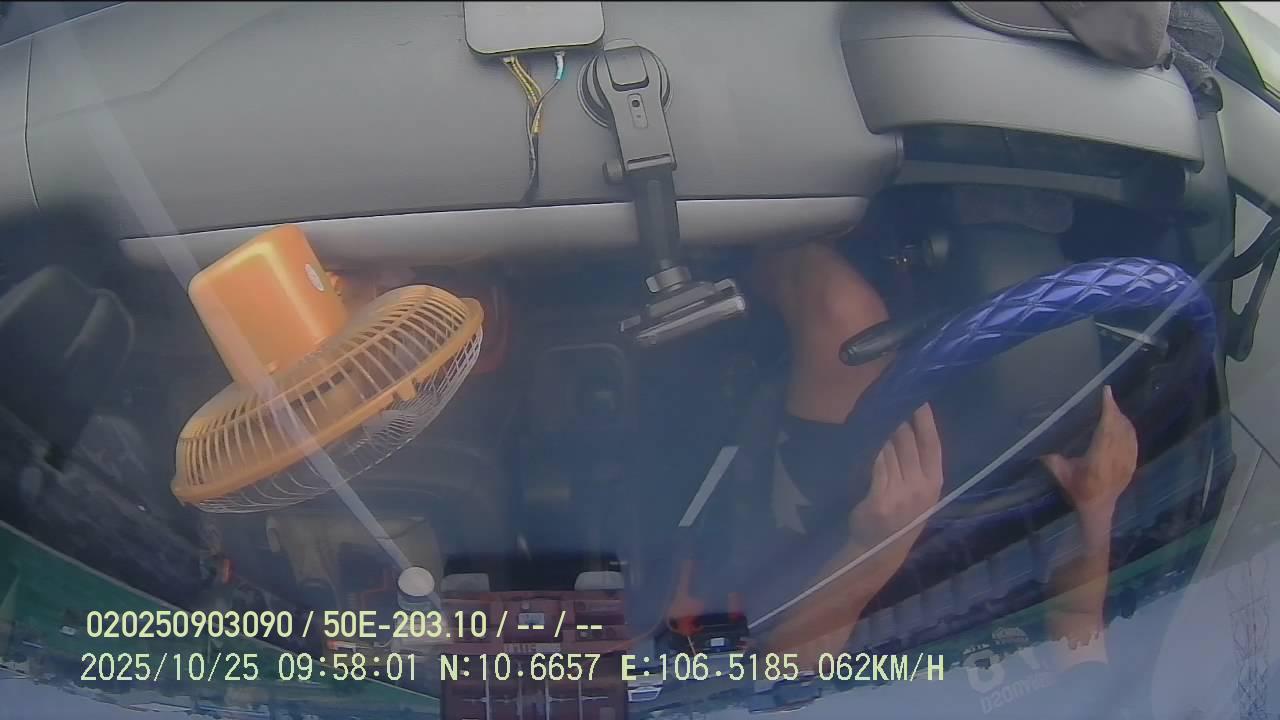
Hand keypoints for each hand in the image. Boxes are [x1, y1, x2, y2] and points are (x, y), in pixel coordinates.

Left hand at [848, 404, 943, 576]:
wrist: (878, 550)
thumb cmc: (899, 517)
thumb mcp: (919, 493)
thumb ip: (916, 465)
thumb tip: (904, 425)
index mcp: (934, 483)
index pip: (932, 444)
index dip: (925, 419)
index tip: (917, 398)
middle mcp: (921, 487)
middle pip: (908, 442)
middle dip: (897, 418)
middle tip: (886, 398)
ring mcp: (901, 494)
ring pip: (889, 450)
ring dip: (880, 430)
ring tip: (873, 412)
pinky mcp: (880, 499)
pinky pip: (875, 465)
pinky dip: (869, 448)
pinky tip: (863, 435)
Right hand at [1041, 386, 1137, 519]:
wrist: (1099, 507)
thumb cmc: (1078, 490)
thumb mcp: (1061, 474)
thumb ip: (1052, 459)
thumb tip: (1038, 443)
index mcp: (1098, 460)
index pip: (1106, 429)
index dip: (1108, 409)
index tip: (1106, 392)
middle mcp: (1116, 458)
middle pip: (1119, 427)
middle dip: (1114, 410)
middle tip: (1107, 397)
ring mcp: (1128, 461)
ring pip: (1128, 432)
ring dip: (1121, 417)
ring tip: (1113, 407)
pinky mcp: (1133, 463)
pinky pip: (1134, 440)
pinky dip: (1129, 428)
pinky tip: (1123, 422)